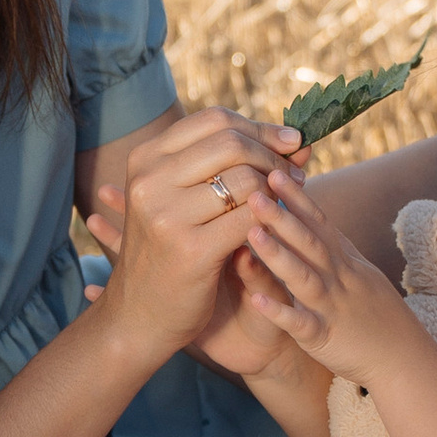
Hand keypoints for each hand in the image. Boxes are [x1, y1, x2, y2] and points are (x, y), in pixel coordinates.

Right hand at [89, 109, 304, 361]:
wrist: (138, 316)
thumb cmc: (168, 252)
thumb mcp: (183, 198)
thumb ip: (229, 165)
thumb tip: (297, 141)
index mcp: (145, 159)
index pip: (214, 120)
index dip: (259, 128)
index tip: (289, 141)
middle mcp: (149, 180)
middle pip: (231, 142)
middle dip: (273, 155)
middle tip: (295, 172)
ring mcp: (166, 215)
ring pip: (245, 179)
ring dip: (276, 189)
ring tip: (287, 201)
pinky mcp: (189, 250)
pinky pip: (249, 219)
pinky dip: (270, 220)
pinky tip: (275, 227)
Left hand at [240, 172, 418, 383]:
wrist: (403, 360)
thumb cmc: (376, 316)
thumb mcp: (358, 273)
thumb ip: (333, 246)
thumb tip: (310, 214)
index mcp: (344, 262)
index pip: (319, 222)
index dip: (297, 197)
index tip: (274, 171)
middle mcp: (339, 279)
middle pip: (309, 242)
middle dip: (281, 216)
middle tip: (254, 190)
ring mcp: (332, 307)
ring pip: (303, 277)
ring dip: (277, 254)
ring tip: (251, 232)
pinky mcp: (325, 338)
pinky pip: (301, 324)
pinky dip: (279, 313)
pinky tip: (256, 301)